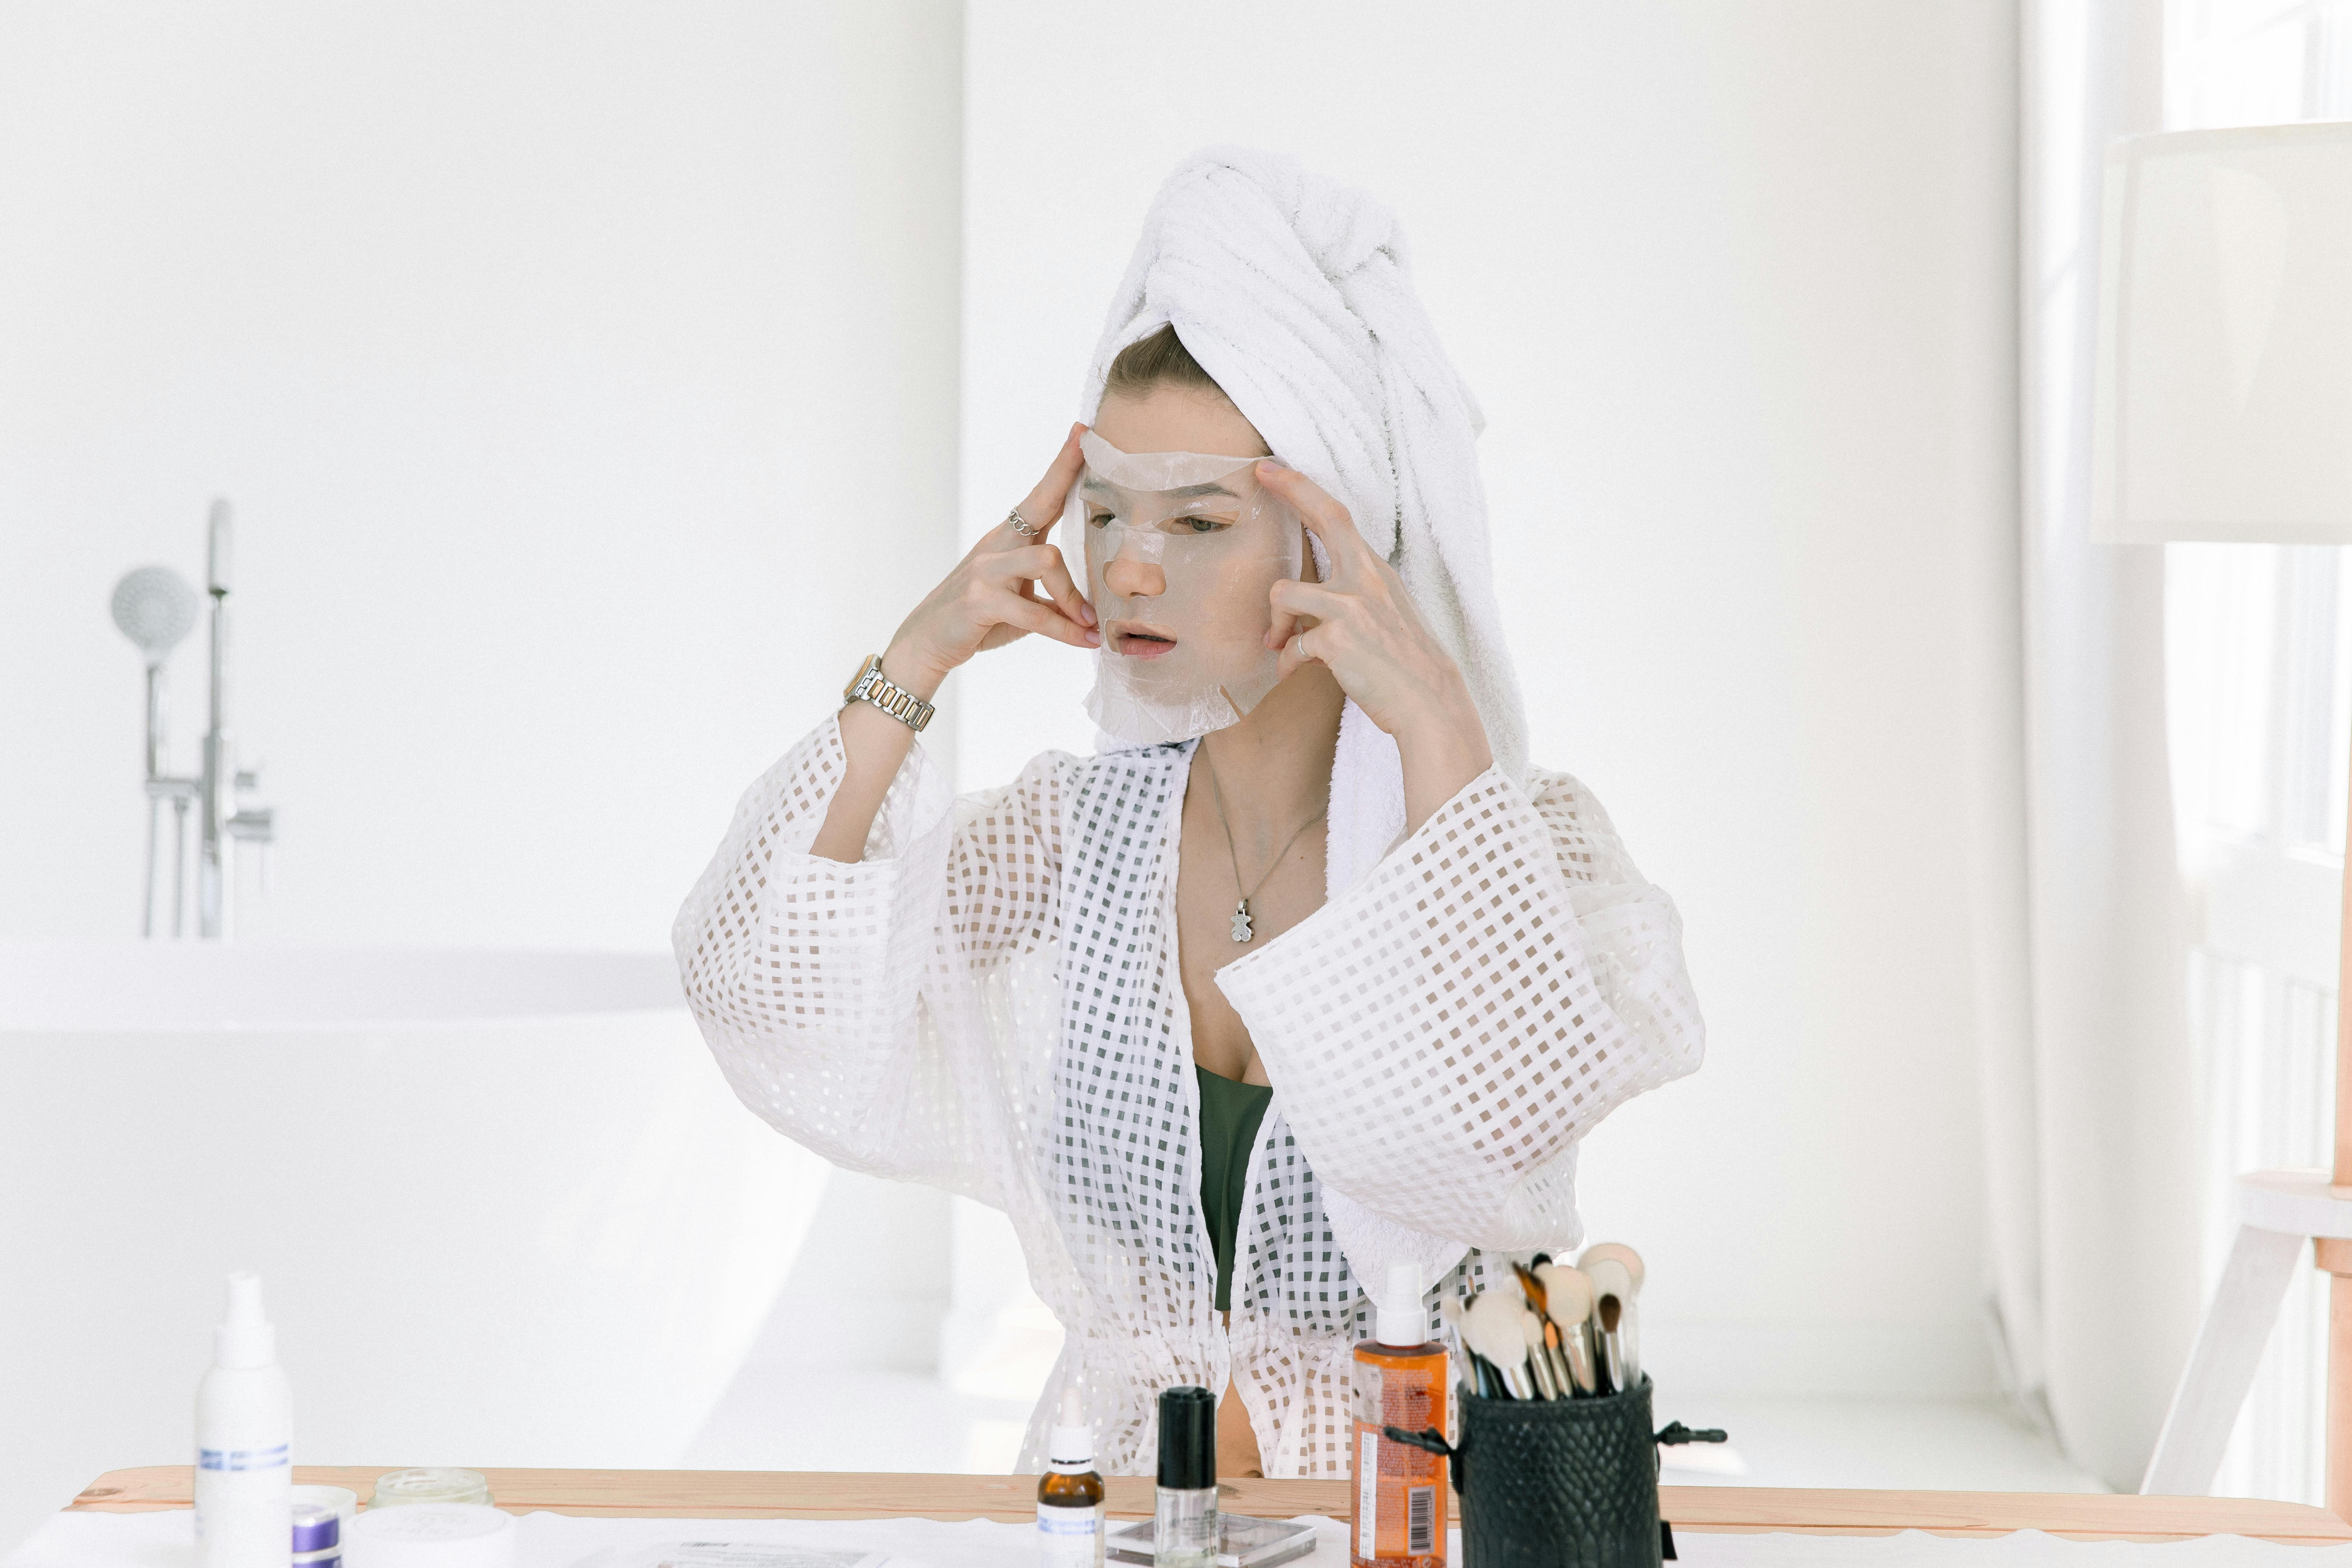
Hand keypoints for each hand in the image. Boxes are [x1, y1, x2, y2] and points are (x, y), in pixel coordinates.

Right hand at [883, 424, 1099, 697]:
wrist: (928, 641)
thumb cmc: (977, 618)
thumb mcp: (1016, 598)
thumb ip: (1048, 592)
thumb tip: (1090, 604)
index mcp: (1008, 538)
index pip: (1041, 495)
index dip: (1062, 464)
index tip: (1082, 432)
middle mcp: (997, 545)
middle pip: (1041, 506)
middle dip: (1066, 477)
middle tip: (1092, 452)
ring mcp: (986, 570)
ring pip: (1047, 561)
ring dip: (1073, 595)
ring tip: (1090, 622)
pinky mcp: (981, 601)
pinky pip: (1035, 613)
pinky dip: (1064, 631)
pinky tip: (1083, 641)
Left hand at [1258, 461, 1493, 817]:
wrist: (1430, 705)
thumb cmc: (1405, 667)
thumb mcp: (1386, 617)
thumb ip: (1354, 599)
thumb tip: (1315, 608)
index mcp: (1376, 573)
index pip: (1339, 516)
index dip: (1304, 488)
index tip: (1275, 469)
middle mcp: (1366, 579)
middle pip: (1324, 518)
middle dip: (1291, 490)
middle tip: (1260, 475)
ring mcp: (1351, 605)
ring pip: (1284, 594)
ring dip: (1275, 623)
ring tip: (1278, 644)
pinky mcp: (1336, 638)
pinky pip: (1290, 645)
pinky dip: (1286, 662)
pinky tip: (1293, 674)